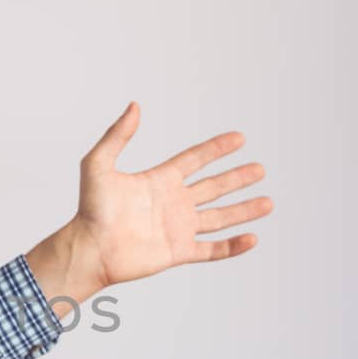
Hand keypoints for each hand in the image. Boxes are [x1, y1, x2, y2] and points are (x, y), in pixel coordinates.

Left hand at [27, 102, 272, 302]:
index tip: (240, 138)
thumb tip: (134, 106)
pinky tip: (252, 238)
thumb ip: (117, 135)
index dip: (217, 148)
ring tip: (268, 202)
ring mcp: (177, 229)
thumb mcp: (99, 164)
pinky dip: (233, 246)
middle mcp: (172, 204)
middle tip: (260, 169)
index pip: (195, 160)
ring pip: (219, 218)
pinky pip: (212, 250)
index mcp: (159, 181)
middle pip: (213, 187)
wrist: (89, 248)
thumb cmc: (90, 210)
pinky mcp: (178, 252)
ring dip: (244, 210)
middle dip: (237, 178)